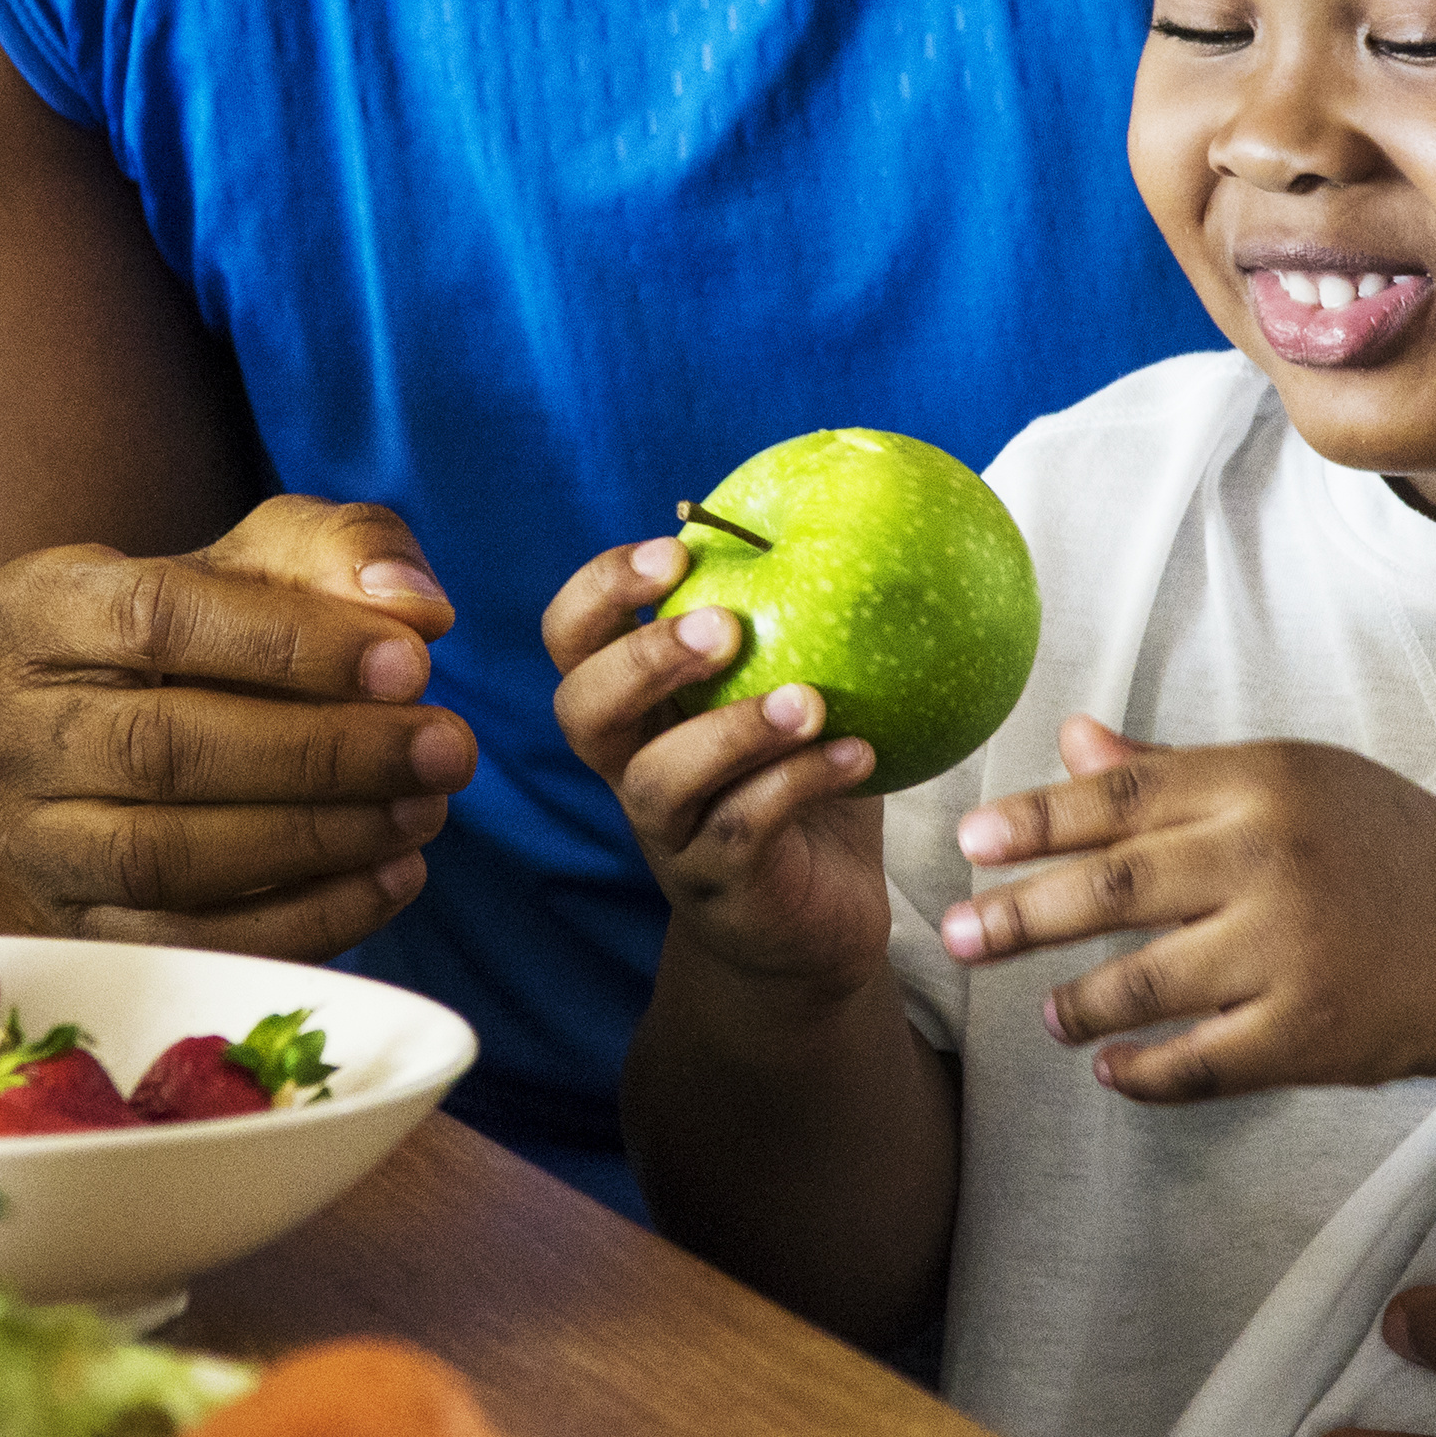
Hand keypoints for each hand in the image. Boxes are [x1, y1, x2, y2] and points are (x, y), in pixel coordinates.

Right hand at [0, 496, 473, 955]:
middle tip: (446, 748)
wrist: (151, 720)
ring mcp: (27, 838)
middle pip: (161, 748)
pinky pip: (184, 943)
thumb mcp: (276, 555)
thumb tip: (413, 607)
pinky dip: (301, 920)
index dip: (291, 645)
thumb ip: (346, 551)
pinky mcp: (72, 926)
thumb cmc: (220, 624)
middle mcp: (2, 727)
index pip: (154, 618)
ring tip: (426, 811)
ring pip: (164, 857)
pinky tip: (394, 877)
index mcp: (31, 607)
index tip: (413, 662)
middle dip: (322, 754)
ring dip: (316, 840)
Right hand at [546, 534, 890, 993]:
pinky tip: (862, 756)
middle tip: (723, 624)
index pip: (573, 638)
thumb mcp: (796, 693)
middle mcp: (633, 768)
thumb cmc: (803, 788)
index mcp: (637, 708)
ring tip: (809, 702)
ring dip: (732, 731)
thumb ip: (801, 625)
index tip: (674, 550)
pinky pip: (744, 831)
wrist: (814, 924)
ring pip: (660, 780)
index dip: (601, 591)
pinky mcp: (721, 888)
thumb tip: (856, 512)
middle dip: (642, 658)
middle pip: (582, 710)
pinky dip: (800, 785)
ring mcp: (670, 835)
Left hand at [936, 724, 1435, 1100]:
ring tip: (1048, 1015)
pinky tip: (1111, 1072)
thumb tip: (1071, 738)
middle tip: (955, 936)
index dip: (1035, 820)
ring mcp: (1292, 950)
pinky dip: (1145, 1073)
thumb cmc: (1379, 846)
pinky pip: (1199, 1063)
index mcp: (1262, 782)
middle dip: (1020, 914)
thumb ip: (1175, 769)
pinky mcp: (1312, 1034)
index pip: (1121, 796)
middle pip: (1115, 888)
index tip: (969, 841)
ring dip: (1079, 1003)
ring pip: (1145, 983)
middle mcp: (1272, 859)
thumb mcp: (1291, 781)